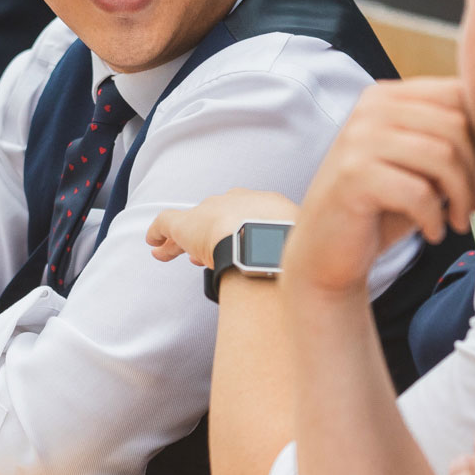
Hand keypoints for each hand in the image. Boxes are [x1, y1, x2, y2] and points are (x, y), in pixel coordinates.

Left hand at [148, 189, 299, 268]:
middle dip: (211, 233)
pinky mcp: (185, 224)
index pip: (248, 215)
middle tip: (205, 255)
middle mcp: (237, 201)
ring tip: (171, 253)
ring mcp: (211, 211)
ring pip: (192, 222)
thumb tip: (321, 273)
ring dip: (181, 239)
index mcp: (266, 205)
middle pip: (219, 214)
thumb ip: (306, 256)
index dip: (239, 231)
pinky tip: (152, 243)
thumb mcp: (306, 247)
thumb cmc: (287, 246)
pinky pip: (166, 224)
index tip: (236, 247)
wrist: (260, 239)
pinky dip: (158, 233)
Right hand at [282, 78, 474, 298]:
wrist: (326, 249)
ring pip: (442, 156)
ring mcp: (359, 139)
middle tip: (474, 206)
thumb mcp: (417, 164)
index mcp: (389, 95)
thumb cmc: (381, 206)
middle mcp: (372, 108)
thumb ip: (447, 139)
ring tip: (457, 221)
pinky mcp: (354, 175)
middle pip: (456, 124)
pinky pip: (419, 192)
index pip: (458, 93)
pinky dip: (435, 218)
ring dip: (461, 196)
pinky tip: (432, 232)